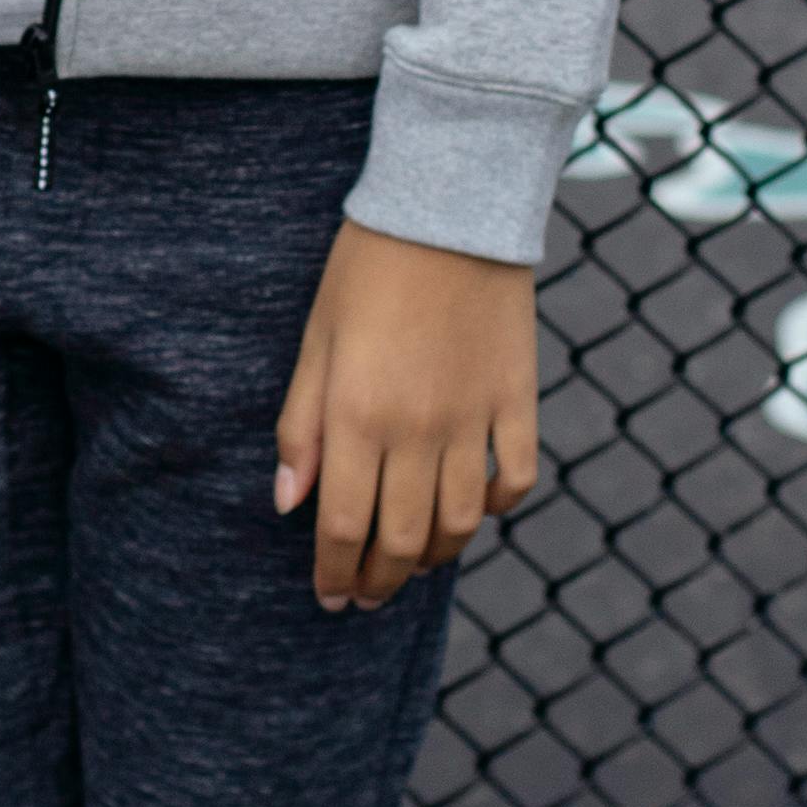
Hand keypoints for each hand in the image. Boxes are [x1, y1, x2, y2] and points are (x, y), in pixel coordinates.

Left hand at [274, 220, 537, 613]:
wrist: (449, 208)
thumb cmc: (366, 270)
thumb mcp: (316, 342)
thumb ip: (300, 426)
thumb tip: (288, 503)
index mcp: (356, 416)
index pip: (343, 526)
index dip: (334, 574)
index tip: (330, 598)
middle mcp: (416, 430)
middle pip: (402, 539)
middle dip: (379, 580)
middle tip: (366, 595)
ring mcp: (473, 419)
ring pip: (461, 523)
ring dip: (436, 558)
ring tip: (414, 566)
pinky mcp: (518, 400)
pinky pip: (516, 477)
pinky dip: (498, 507)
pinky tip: (478, 511)